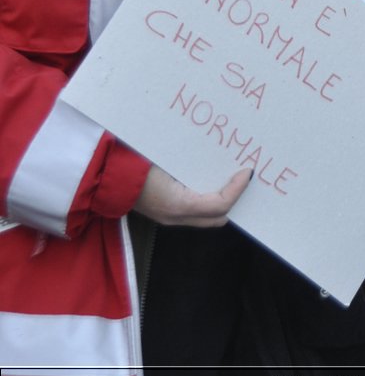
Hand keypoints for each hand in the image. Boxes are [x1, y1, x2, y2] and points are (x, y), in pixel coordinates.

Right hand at [133, 165, 248, 226]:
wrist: (105, 175)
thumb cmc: (136, 164)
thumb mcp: (168, 163)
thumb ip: (193, 166)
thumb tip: (221, 158)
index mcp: (178, 205)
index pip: (219, 205)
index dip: (237, 189)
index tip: (248, 171)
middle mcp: (176, 216)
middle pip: (217, 218)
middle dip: (235, 200)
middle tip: (243, 179)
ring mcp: (169, 217)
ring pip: (207, 217)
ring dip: (221, 200)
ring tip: (231, 179)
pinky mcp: (164, 212)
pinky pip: (194, 211)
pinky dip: (207, 198)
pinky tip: (212, 180)